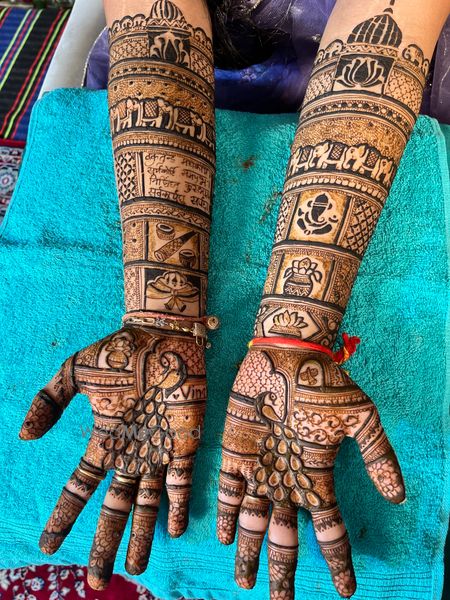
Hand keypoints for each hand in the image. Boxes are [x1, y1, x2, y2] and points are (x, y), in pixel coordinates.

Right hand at [20, 326, 205, 588]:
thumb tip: (25, 436)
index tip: (46, 545)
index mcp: (105, 441)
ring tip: (135, 567)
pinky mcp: (186, 441)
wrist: (162, 333)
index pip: (79, 488)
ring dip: (142, 535)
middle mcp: (131, 454)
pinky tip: (174, 529)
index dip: (63, 516)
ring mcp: (160, 450)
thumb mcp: (76, 372)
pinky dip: (178, 505)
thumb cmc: (119, 350)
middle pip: (114, 509)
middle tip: (95, 580)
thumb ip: (49, 400)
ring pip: (148, 504)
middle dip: (104, 542)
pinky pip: (182, 481)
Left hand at [217, 343, 404, 598]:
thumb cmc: (325, 383)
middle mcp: (287, 481)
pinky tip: (227, 536)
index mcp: (317, 476)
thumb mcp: (360, 418)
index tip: (347, 591)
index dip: (340, 562)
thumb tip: (400, 497)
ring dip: (249, 552)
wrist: (288, 354)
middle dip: (283, 571)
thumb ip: (378, 455)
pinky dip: (228, 515)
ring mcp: (260, 470)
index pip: (331, 530)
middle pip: (286, 538)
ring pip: (254, 523)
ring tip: (246, 581)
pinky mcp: (236, 454)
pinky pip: (230, 492)